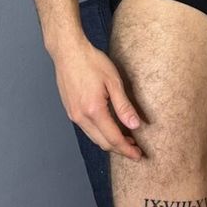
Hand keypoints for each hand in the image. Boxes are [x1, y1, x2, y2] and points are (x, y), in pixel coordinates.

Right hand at [54, 37, 143, 158]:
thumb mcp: (113, 82)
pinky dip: (100, 134)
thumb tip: (135, 125)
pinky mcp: (70, 110)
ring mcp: (73, 115)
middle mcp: (81, 117)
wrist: (68, 52)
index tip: (138, 155)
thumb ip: (124, 106)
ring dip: (109, 142)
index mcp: (93, 110)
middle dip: (120, 150)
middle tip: (135, 150)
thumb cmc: (91, 62)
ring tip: (125, 140)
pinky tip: (110, 128)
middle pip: (103, 143)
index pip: (113, 139)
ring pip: (94, 138)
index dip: (127, 150)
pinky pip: (87, 130)